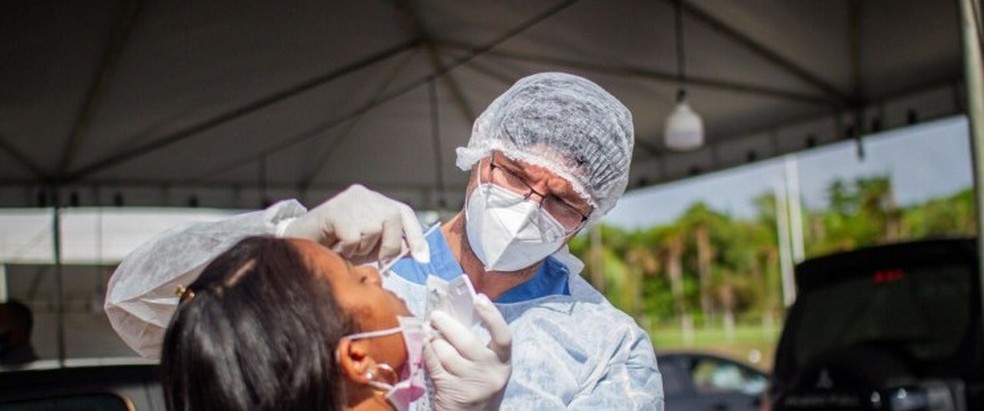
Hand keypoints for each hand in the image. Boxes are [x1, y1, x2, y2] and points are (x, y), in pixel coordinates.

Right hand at [282, 184, 428, 264]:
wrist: (298, 242)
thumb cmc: (334, 246)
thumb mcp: (367, 247)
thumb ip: (389, 246)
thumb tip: (416, 252)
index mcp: (375, 202)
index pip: (404, 213)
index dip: (416, 235)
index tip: (423, 258)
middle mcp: (365, 195)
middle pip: (392, 219)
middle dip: (387, 245)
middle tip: (367, 256)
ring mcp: (350, 199)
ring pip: (373, 230)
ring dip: (360, 248)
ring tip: (344, 247)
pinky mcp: (336, 209)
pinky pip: (354, 236)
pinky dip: (346, 248)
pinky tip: (335, 246)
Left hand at [425, 294, 511, 410]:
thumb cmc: (478, 385)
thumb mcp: (487, 366)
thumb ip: (478, 346)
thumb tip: (454, 315)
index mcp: (503, 362)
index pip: (503, 336)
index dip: (492, 316)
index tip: (479, 299)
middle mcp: (491, 373)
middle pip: (467, 341)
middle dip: (447, 324)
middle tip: (436, 316)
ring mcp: (471, 384)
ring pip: (446, 352)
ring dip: (434, 340)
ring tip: (430, 335)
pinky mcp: (452, 392)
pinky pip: (434, 364)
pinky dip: (427, 352)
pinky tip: (425, 346)